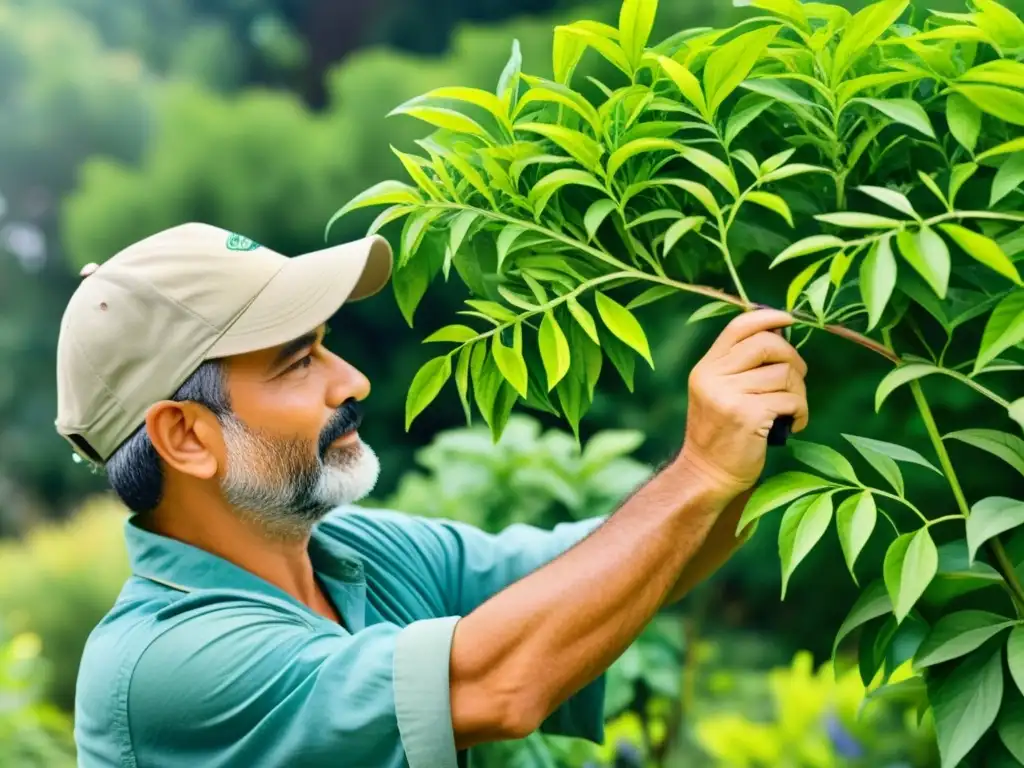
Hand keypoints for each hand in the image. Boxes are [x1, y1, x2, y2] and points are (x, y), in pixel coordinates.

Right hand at [677, 309, 808, 499]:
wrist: (707, 475)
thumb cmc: (721, 434)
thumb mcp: (718, 393)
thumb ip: (739, 367)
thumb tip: (781, 336)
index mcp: (706, 368)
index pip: (738, 327)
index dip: (767, 316)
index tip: (789, 319)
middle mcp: (714, 377)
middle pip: (767, 345)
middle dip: (793, 358)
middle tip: (797, 378)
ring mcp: (729, 396)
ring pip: (784, 374)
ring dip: (799, 393)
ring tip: (792, 410)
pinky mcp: (748, 415)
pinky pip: (790, 400)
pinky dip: (800, 412)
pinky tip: (793, 425)